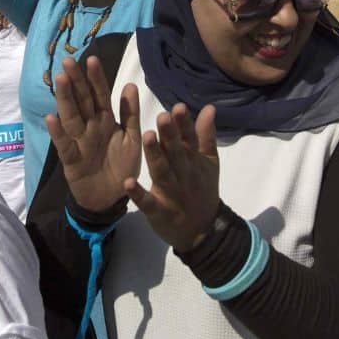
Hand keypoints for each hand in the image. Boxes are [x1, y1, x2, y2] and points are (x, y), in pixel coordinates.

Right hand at [45, 56, 141, 212]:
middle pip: (81, 100)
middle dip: (75, 81)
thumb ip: (131, 114)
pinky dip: (58, 132)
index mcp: (106, 120)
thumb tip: (130, 85)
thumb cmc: (122, 166)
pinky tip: (51, 117)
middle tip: (68, 61)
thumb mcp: (132, 139)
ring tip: (60, 80)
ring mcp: (78, 141)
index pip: (100, 94)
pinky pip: (64, 144)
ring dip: (65, 99)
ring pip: (70, 116)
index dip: (96, 78)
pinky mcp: (70, 158)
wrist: (112, 199)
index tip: (92, 59)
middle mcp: (90, 126)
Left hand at [125, 104, 219, 252]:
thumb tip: (209, 107)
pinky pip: (147, 202)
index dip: (184, 124)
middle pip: (176, 152)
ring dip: (155, 155)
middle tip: (162, 116)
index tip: (178, 107)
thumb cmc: (203, 190)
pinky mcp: (158, 211)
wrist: (202, 231)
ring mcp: (170, 193)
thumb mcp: (210, 163)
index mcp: (193, 161)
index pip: (190, 139)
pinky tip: (128, 183)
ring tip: (148, 136)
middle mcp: (183, 174)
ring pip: (161, 172)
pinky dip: (138, 194)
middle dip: (170, 135)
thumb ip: (206, 135)